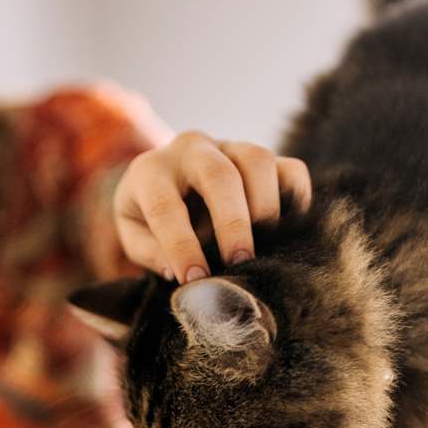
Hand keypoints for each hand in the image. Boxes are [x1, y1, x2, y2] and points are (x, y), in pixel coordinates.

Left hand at [114, 131, 311, 282]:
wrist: (165, 186)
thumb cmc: (147, 218)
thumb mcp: (132, 236)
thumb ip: (149, 252)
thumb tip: (176, 270)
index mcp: (150, 171)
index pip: (165, 206)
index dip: (181, 245)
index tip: (194, 280)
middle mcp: (190, 150)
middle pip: (219, 174)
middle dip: (233, 222)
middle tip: (239, 261)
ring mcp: (230, 147)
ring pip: (259, 161)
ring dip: (265, 207)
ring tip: (263, 247)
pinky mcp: (263, 159)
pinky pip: (290, 169)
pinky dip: (295, 199)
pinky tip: (287, 232)